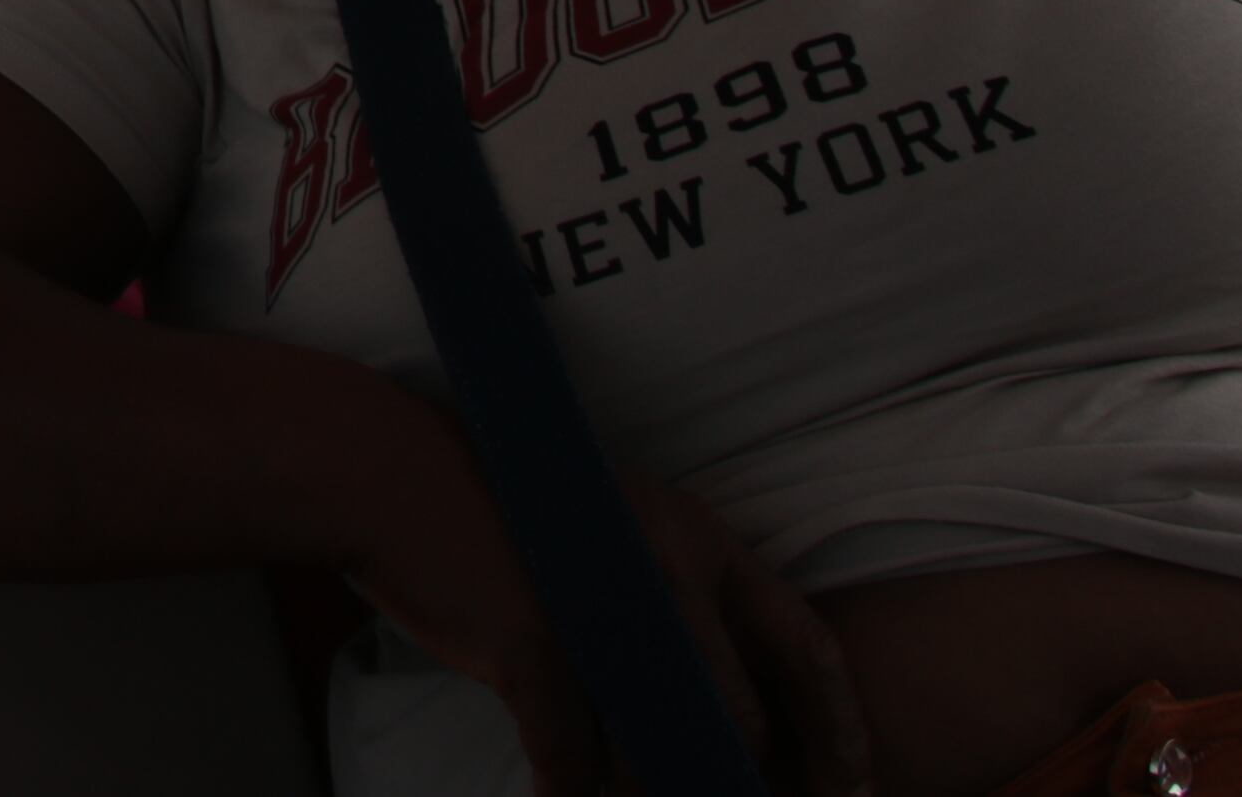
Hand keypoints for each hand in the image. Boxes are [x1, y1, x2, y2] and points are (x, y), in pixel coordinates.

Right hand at [347, 430, 869, 796]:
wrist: (389, 476)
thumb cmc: (498, 515)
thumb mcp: (614, 537)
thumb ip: (674, 611)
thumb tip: (727, 720)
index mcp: (700, 538)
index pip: (808, 647)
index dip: (840, 732)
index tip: (852, 791)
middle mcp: (668, 573)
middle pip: (736, 719)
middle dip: (733, 781)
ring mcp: (605, 614)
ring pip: (661, 752)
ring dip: (654, 790)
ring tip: (646, 794)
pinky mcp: (537, 650)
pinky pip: (573, 761)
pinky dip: (568, 795)